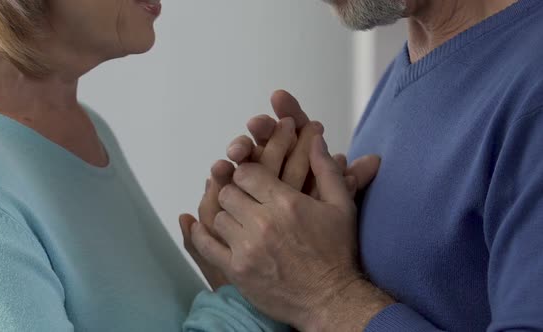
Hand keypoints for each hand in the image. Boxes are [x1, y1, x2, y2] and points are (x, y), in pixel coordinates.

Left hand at [190, 136, 393, 330]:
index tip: (252, 179)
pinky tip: (201, 228)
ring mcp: (247, 247)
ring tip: (237, 219)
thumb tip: (316, 138)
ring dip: (226, 215)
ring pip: (218, 216)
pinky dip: (200, 234)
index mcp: (286, 202)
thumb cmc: (337, 253)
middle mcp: (263, 222)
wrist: (330, 299)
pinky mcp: (237, 270)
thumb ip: (326, 169)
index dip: (247, 173)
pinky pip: (206, 245)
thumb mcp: (341, 206)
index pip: (247, 172)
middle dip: (236, 192)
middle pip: (229, 192)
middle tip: (244, 199)